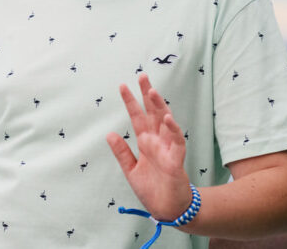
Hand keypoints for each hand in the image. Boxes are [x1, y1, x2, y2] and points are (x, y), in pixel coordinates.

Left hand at [107, 73, 191, 221]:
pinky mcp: (176, 160)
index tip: (123, 86)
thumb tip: (109, 133)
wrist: (167, 209)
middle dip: (148, 95)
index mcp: (146, 142)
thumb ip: (122, 152)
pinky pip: (177, 142)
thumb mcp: (130, 169)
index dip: (131, 102)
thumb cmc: (152, 189)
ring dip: (160, 107)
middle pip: (152, 113)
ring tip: (152, 91)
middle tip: (142, 76)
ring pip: (165, 123)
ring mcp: (167, 149)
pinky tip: (167, 118)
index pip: (137, 117)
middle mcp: (157, 142)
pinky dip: (173, 129)